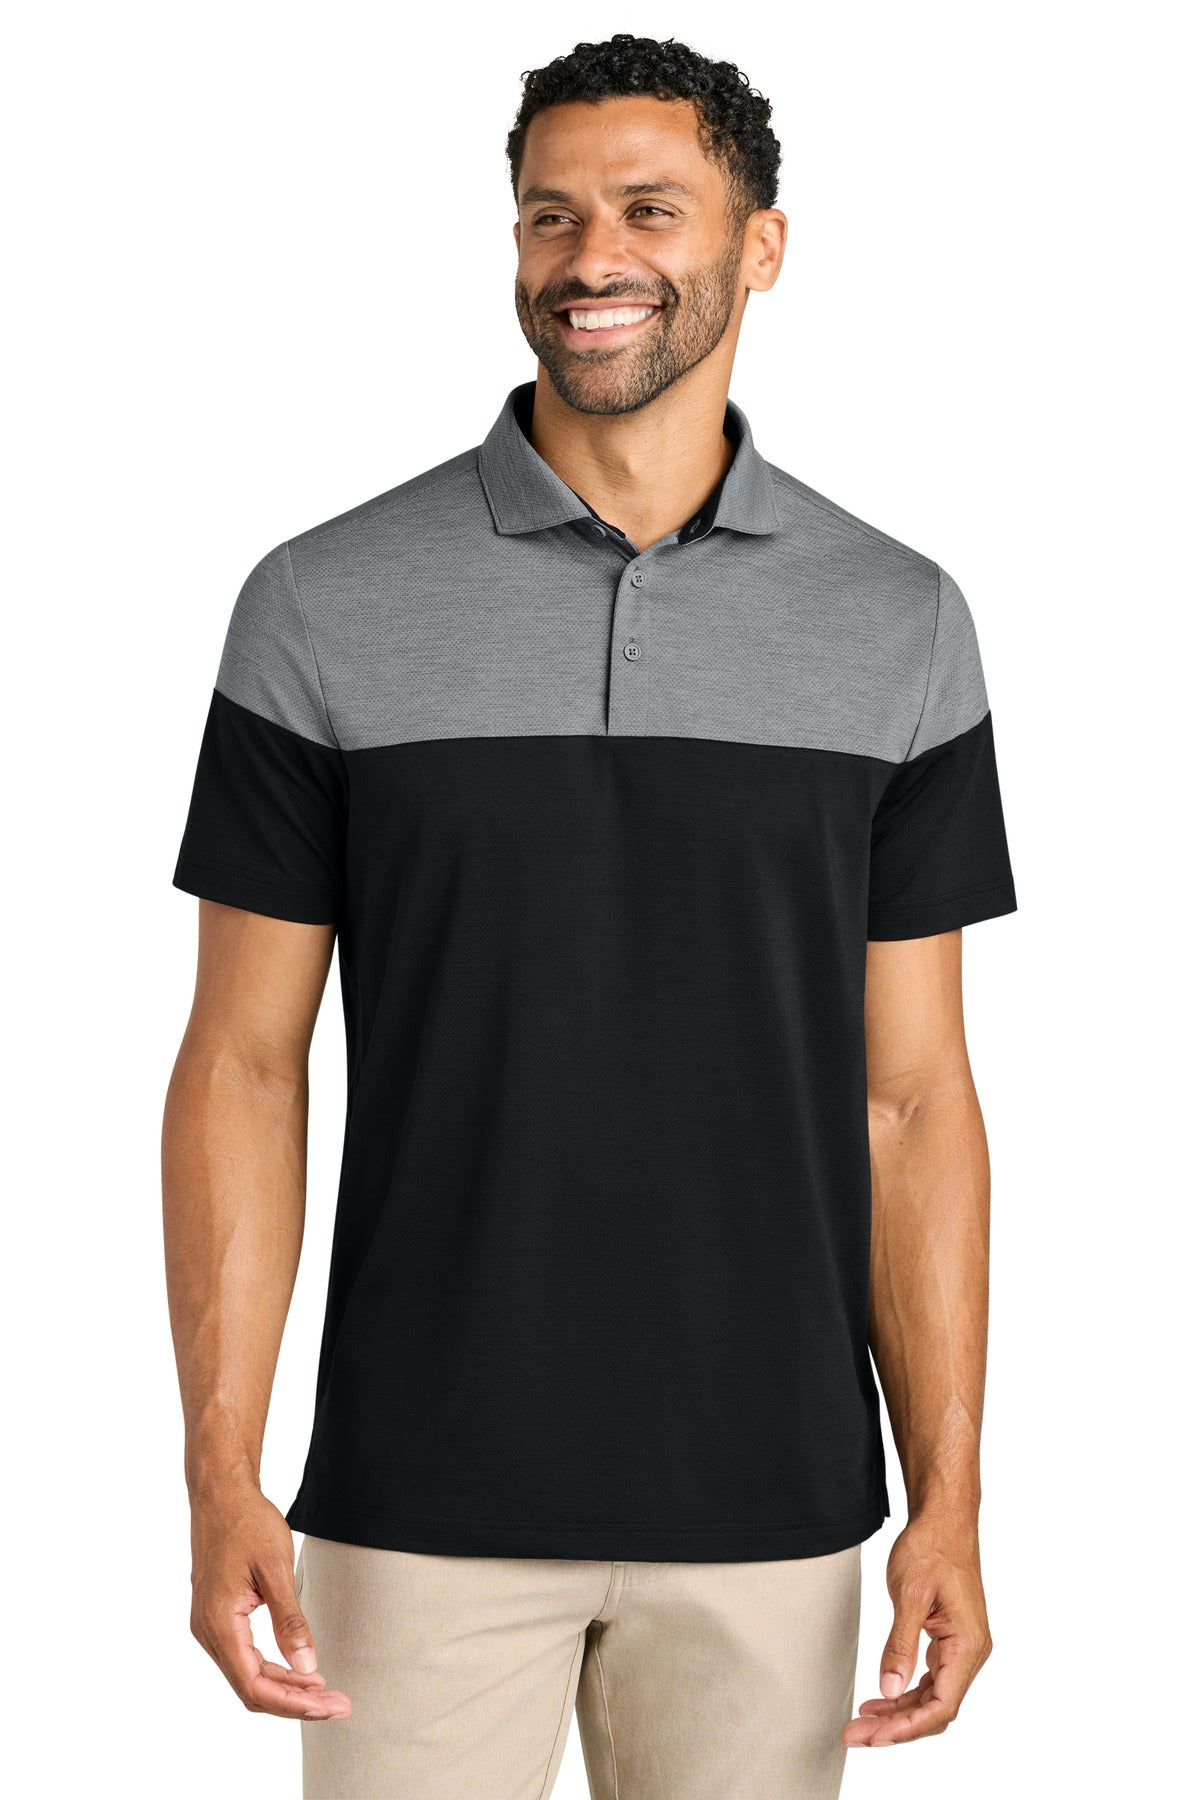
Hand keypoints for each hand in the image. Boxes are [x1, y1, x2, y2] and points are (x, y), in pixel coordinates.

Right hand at [189, 1483, 350, 1720]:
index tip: (329, 1705)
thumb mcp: (275, 1568)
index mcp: (219, 1624)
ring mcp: (210, 1627)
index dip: (293, 1703)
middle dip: (296, 1702)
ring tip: (326, 1692)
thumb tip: (307, 1666)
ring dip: (286, 1688)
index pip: (254, 1685)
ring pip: (247, 1676)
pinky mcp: (218, 1618)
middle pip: (251, 1689)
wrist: (220, 1494)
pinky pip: (244, 1657)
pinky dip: (273, 1669)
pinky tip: (300, 1670)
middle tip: (339, 1705)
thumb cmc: (247, 1523)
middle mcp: (208, 1632)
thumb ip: (289, 1620)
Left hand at [843, 1512, 991, 1747]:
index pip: (942, 1705)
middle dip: (896, 1727)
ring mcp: (959, 1649)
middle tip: (856, 1736)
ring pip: (930, 1698)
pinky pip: (928, 1680)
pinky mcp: (947, 1641)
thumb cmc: (932, 1548)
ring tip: (860, 1723)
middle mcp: (969, 1653)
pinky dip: (903, 1693)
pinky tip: (880, 1700)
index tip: (875, 1736)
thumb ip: (901, 1644)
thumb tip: (890, 1688)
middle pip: (935, 1709)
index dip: (908, 1727)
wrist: (943, 1520)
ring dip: (897, 1714)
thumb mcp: (910, 1594)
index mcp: (967, 1645)